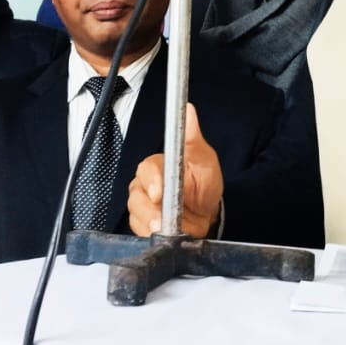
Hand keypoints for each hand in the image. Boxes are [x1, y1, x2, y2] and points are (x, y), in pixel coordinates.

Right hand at [128, 103, 222, 238]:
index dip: (152, 182)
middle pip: (137, 196)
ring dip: (152, 224)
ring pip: (137, 214)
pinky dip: (151, 234)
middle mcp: (145, 185)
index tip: (159, 193)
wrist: (209, 212)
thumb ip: (193, 137)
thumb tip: (188, 110)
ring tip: (168, 229)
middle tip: (164, 220)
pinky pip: (140, 230)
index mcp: (157, 166)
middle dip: (150, 210)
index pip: (146, 170)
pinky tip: (164, 233)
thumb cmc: (204, 182)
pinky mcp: (143, 223)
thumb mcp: (204, 159)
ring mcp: (143, 205)